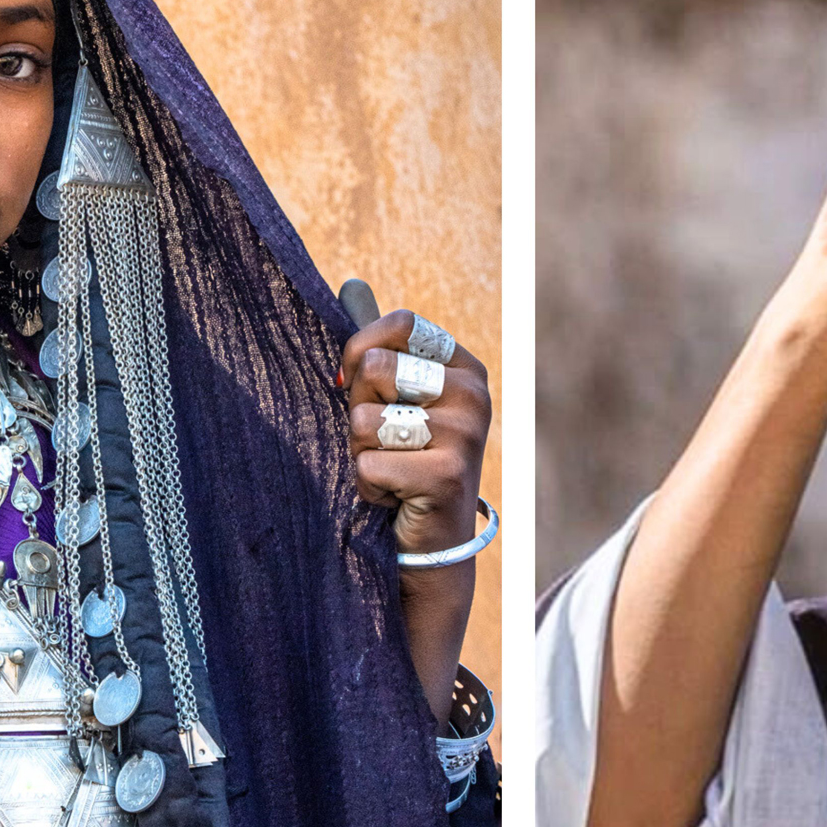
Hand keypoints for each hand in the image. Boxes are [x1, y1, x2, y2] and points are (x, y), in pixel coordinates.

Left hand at [338, 309, 490, 564]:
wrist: (429, 544)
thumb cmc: (403, 460)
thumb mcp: (392, 396)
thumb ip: (376, 343)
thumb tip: (351, 283)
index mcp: (464, 366)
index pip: (400, 324)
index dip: (362, 351)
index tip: (362, 386)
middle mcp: (475, 394)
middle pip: (375, 367)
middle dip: (358, 410)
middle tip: (383, 442)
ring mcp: (466, 434)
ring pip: (364, 420)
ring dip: (360, 453)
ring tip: (389, 472)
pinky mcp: (448, 475)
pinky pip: (369, 465)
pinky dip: (368, 488)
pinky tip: (395, 498)